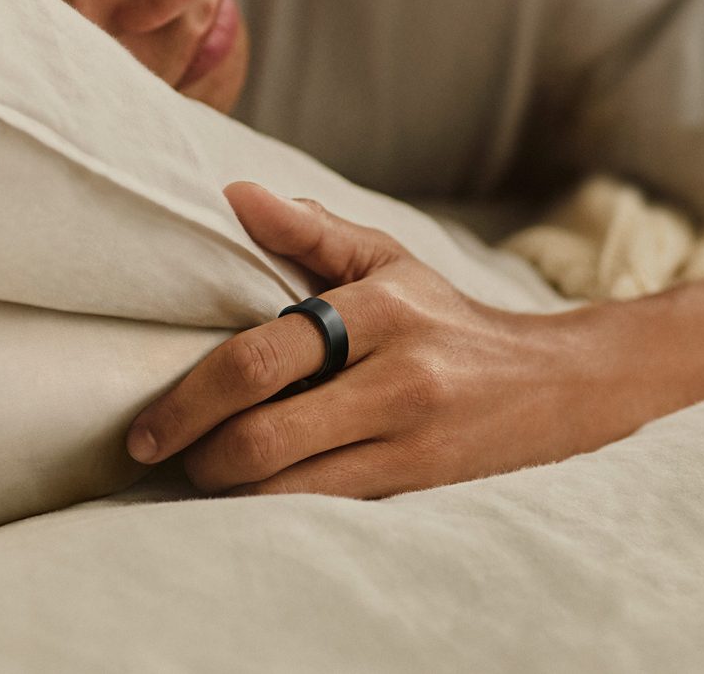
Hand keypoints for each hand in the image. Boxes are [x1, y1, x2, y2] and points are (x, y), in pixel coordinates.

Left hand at [125, 182, 624, 497]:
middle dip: (197, 456)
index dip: (189, 400)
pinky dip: (274, 506)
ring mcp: (411, 439)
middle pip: (264, 435)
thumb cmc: (447, 318)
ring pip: (289, 487)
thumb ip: (311, 231)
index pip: (262, 359)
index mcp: (378, 311)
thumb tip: (234, 196)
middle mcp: (397, 378)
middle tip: (165, 456)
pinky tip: (252, 495)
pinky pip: (325, 507)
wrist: (556, 382)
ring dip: (228, 490)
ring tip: (200, 475)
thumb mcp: (390, 261)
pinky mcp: (419, 484)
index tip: (147, 428)